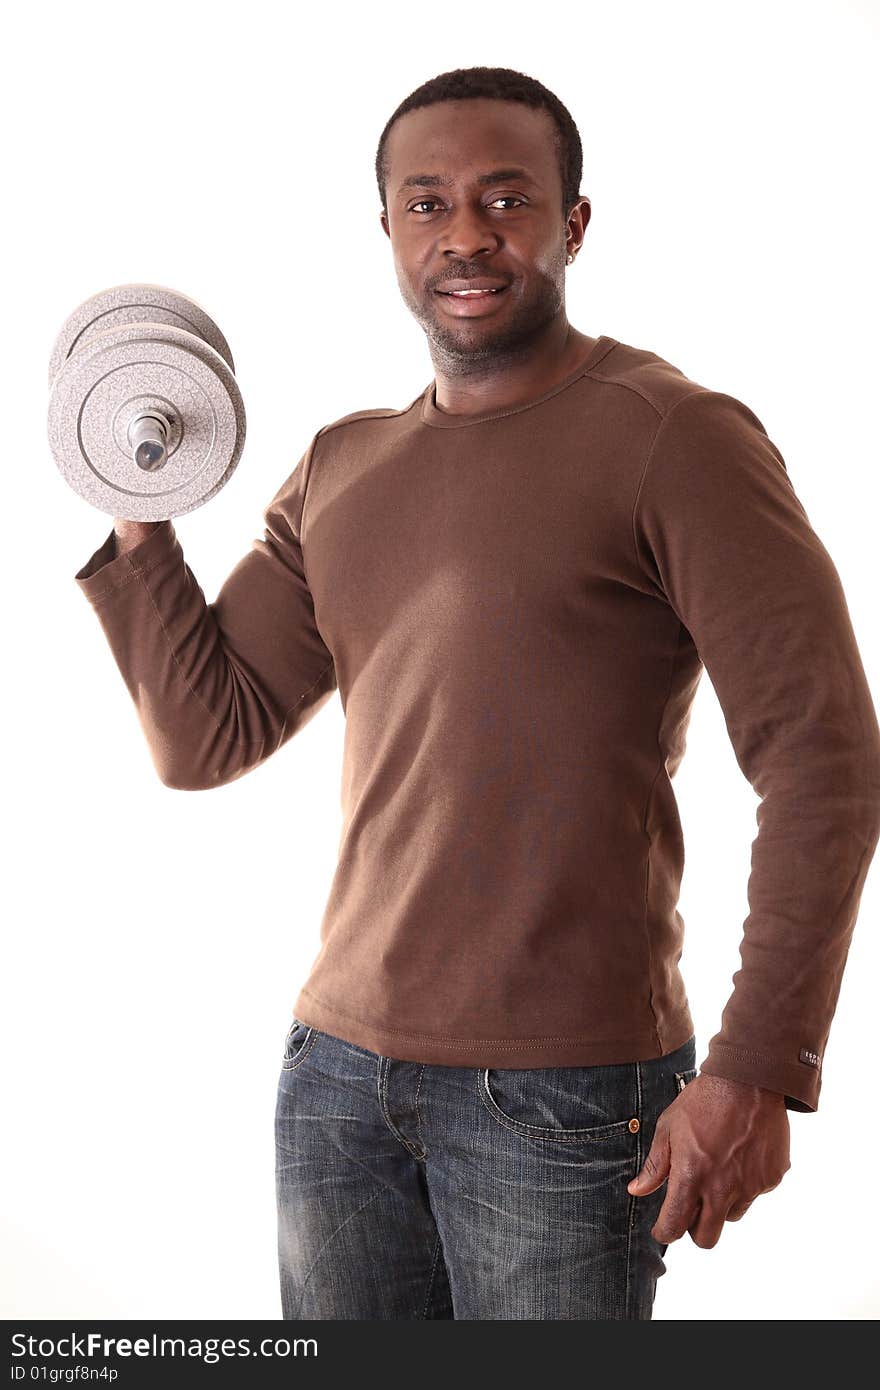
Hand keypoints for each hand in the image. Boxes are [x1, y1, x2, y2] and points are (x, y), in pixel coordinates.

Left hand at [627, 1074, 790, 1247]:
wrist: (749, 1079)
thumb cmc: (703, 1100)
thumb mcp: (669, 1127)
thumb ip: (655, 1165)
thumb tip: (636, 1190)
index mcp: (691, 1176)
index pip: (674, 1227)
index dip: (664, 1231)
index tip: (662, 1227)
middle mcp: (722, 1188)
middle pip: (707, 1238)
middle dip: (694, 1229)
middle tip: (690, 1207)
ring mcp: (750, 1186)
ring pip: (731, 1215)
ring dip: (721, 1204)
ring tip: (718, 1168)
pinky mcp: (771, 1178)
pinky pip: (754, 1193)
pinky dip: (745, 1183)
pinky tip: (740, 1154)